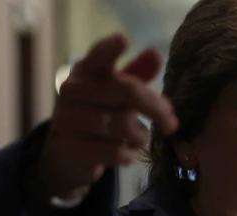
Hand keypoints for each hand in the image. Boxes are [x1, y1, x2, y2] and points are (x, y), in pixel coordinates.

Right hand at [38, 33, 178, 198]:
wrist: (65, 153)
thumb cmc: (96, 114)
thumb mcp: (113, 92)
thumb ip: (135, 74)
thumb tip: (155, 55)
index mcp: (85, 70)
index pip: (99, 56)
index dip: (110, 48)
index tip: (123, 39)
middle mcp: (73, 91)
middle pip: (128, 92)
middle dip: (156, 109)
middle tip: (172, 124)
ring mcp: (69, 120)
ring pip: (124, 125)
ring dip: (140, 136)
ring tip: (138, 138)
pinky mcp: (72, 149)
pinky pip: (116, 152)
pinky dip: (129, 154)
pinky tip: (125, 153)